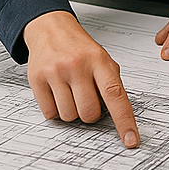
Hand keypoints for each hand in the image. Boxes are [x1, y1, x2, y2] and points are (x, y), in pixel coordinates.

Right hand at [23, 10, 138, 148]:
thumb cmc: (80, 49)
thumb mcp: (102, 59)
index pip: (115, 95)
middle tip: (86, 96)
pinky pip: (50, 113)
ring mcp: (56, 72)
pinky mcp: (37, 79)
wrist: (52, 29)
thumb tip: (118, 116)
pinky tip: (56, 91)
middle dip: (90, 113)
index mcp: (99, 61)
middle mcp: (78, 65)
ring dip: (72, 111)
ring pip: (69, 116)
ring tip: (70, 91)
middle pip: (89, 113)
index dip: (124, 121)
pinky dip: (55, 109)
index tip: (131, 140)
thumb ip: (111, 84)